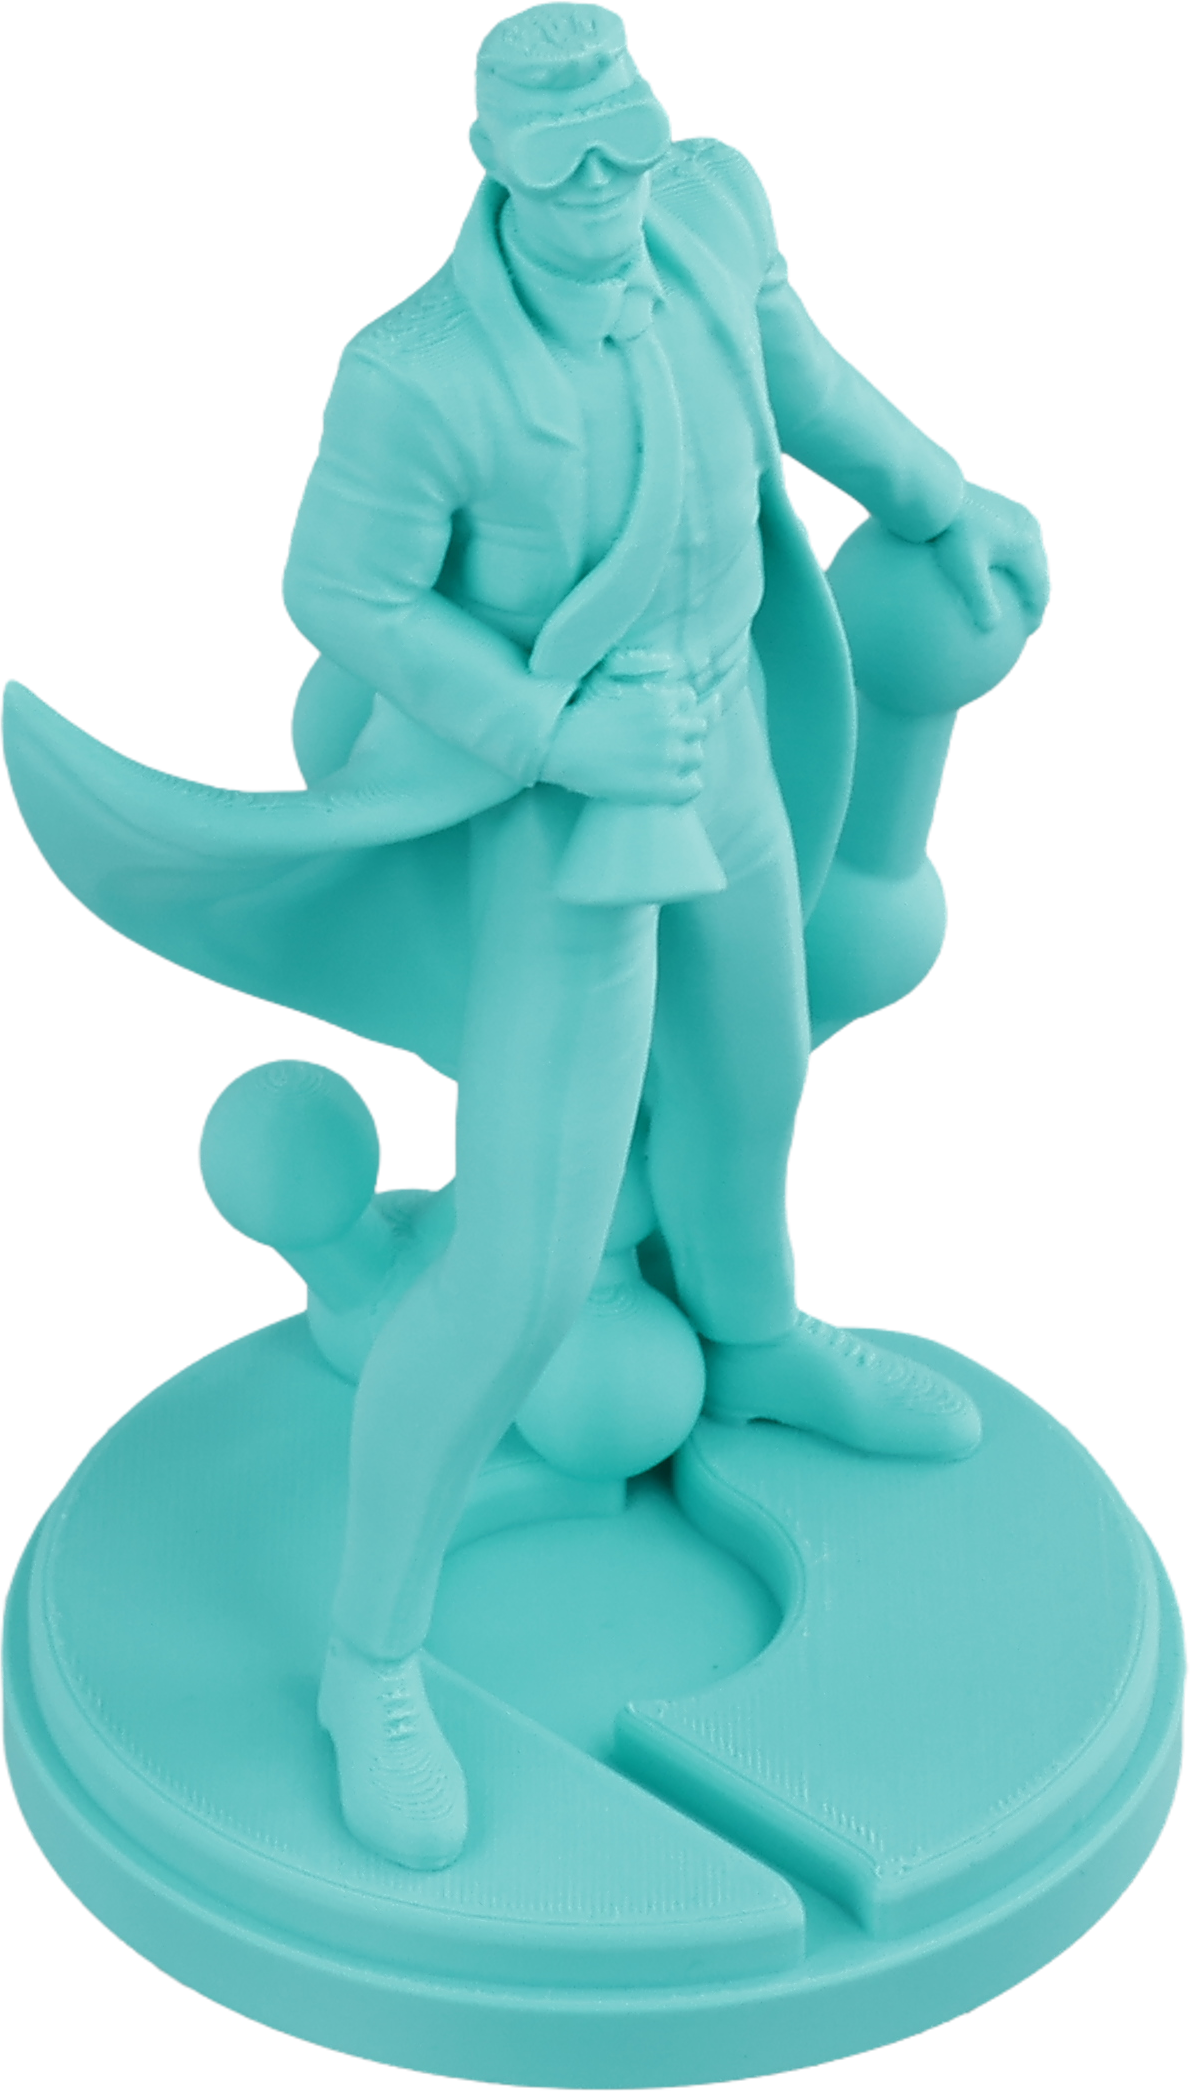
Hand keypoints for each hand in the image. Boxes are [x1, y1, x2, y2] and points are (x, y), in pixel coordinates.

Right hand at [540, 668, 705, 803]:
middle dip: (682, 734)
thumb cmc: (576, 709)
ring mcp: (669, 756)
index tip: (660, 721)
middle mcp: (671, 725)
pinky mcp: (663, 786)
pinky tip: (665, 785)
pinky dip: (684, 785)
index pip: (689, 700)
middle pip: (698, 728)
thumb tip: (670, 663)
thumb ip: (640, 663)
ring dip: (683, 759)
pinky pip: (694, 785)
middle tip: (658, 744)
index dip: (675, 711)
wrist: (558, 747)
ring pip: (697, 755)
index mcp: (661, 698)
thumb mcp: (606, 672)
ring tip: (660, 765)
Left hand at [927, 483, 1050, 634]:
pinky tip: (997, 561)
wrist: (940, 491)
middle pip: (1040, 570)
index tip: (1029, 630)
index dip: (1036, 612)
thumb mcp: (965, 571)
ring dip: (1027, 574)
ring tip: (1019, 589)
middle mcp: (1029, 530)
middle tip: (1029, 614)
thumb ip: (980, 599)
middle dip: (1036, 593)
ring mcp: (1019, 515)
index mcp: (1026, 548)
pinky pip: (1015, 537)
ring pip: (1031, 552)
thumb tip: (989, 628)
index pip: (1038, 588)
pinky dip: (1013, 556)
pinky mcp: (1005, 506)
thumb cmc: (951, 532)